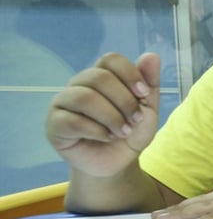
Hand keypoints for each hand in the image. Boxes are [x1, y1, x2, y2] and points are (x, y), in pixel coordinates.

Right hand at [46, 53, 161, 176]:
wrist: (117, 163)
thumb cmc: (130, 132)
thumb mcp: (148, 109)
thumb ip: (150, 83)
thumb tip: (152, 55)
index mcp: (101, 76)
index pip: (110, 59)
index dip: (130, 73)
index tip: (144, 94)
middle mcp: (79, 85)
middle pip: (99, 77)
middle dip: (124, 101)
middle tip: (136, 120)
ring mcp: (63, 103)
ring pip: (84, 97)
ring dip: (111, 117)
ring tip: (123, 132)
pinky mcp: (54, 124)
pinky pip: (72, 120)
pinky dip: (97, 130)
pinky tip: (107, 138)